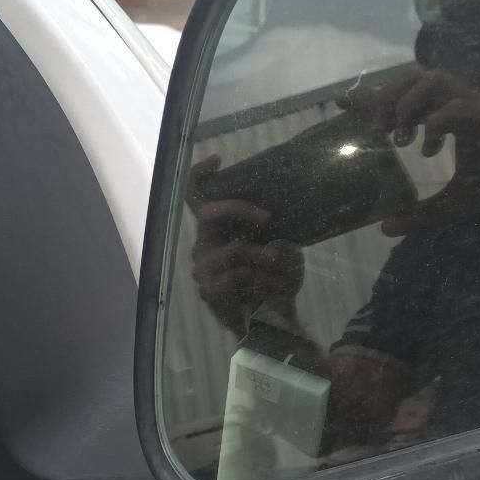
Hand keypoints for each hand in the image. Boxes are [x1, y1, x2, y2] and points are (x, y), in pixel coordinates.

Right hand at [188, 155, 303, 335]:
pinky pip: (237, 273)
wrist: (275, 320)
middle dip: (241, 208)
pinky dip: (262, 278)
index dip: (199, 177)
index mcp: (216, 232)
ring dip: (263, 255)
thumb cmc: (276, 280)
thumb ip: (270, 227)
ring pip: (234, 248)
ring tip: (279, 265)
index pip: (198, 200)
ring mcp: (202, 269)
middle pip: (209, 213)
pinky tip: (271, 285)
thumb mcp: (282, 245)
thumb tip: (278, 202)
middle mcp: (203, 246)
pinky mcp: (209, 291)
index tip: (216, 160)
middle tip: (268, 216)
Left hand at [341, 66, 479, 232]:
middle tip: (378, 132)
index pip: (402, 96)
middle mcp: (457, 101)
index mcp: (447, 113)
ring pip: (432, 78)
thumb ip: (420, 214)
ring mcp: (473, 103)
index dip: (371, 96)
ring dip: (409, 104)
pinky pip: (454, 107)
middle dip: (388, 97)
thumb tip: (384, 228)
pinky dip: (435, 126)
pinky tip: (430, 151)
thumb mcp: (452, 204)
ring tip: (401, 137)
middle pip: (412, 75)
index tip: (341, 103)